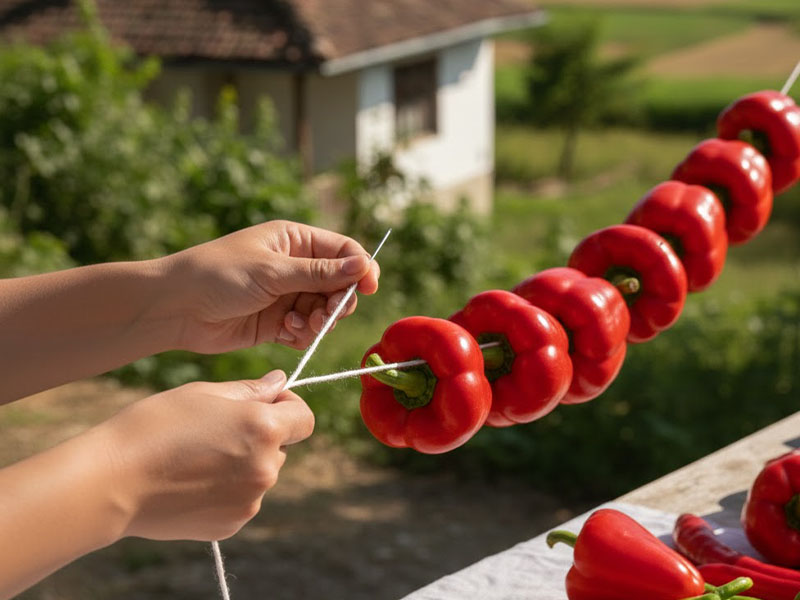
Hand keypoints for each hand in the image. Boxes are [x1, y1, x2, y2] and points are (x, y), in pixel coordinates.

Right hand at [99, 370, 312, 540]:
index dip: (287, 408)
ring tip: (196, 458)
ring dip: (243, 464)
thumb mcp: (204, 394)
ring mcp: (251, 500)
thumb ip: (251, 391)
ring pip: (260, 473)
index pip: (304, 418)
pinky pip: (242, 499)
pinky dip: (226, 490)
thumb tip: (280, 382)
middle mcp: (266, 468)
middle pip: (281, 447)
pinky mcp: (232, 524)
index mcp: (264, 429)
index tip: (262, 404)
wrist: (112, 482)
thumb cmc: (155, 427)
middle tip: (214, 431)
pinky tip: (191, 482)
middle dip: (260, 437)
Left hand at [161, 220, 379, 352]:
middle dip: (338, 302)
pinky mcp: (277, 322)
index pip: (344, 250)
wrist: (176, 308)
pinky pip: (307, 330)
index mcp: (294, 241)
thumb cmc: (218, 275)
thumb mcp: (272, 271)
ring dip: (320, 322)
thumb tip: (363, 264)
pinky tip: (286, 333)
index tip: (370, 288)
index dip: (361, 268)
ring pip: (325, 311)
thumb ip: (320, 273)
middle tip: (326, 314)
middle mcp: (295, 267)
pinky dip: (304, 335)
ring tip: (298, 324)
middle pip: (340, 285)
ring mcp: (287, 295)